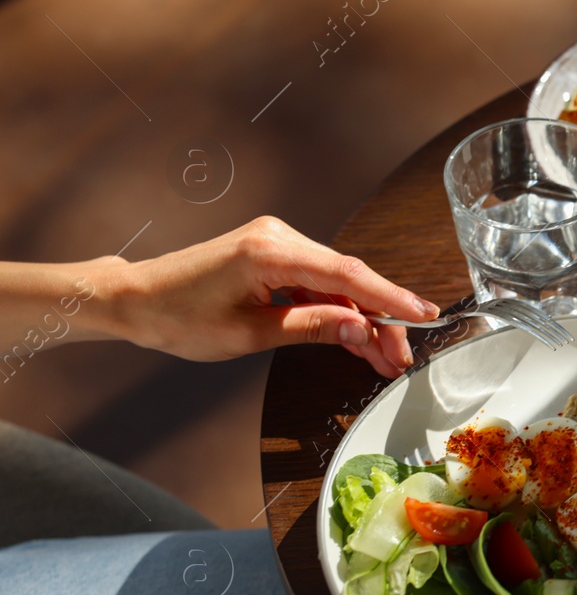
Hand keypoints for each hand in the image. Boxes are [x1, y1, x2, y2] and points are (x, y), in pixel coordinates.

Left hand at [103, 216, 436, 376]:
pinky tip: (353, 337)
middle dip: (379, 320)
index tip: (423, 315)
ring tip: (382, 357)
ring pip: (337, 283)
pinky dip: (337, 309)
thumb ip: (311, 327)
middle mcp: (278, 237)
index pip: (347, 275)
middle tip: (399, 357)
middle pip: (349, 279)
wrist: (135, 299)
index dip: (391, 298)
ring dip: (360, 319)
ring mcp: (276, 242)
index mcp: (270, 252)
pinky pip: (317, 281)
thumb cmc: (177, 317)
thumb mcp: (249, 333)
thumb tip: (360, 330)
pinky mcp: (271, 254)